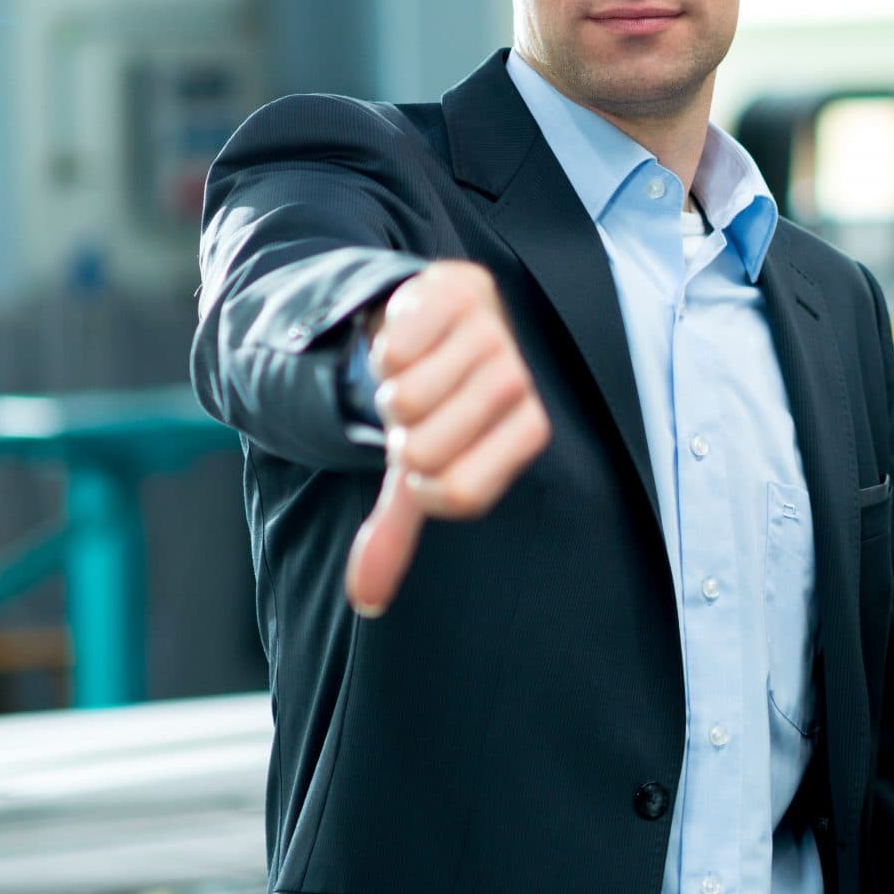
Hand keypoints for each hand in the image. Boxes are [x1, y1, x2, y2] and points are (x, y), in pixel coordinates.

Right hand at [345, 262, 549, 616]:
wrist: (439, 320)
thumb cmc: (439, 404)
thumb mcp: (419, 469)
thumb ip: (398, 530)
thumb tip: (366, 601)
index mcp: (528, 432)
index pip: (455, 496)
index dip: (420, 483)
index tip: (425, 460)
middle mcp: (521, 383)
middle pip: (423, 448)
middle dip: (399, 435)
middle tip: (417, 411)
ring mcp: (495, 334)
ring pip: (405, 397)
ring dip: (389, 389)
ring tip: (414, 374)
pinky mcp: (459, 291)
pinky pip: (396, 346)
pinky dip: (384, 349)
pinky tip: (411, 336)